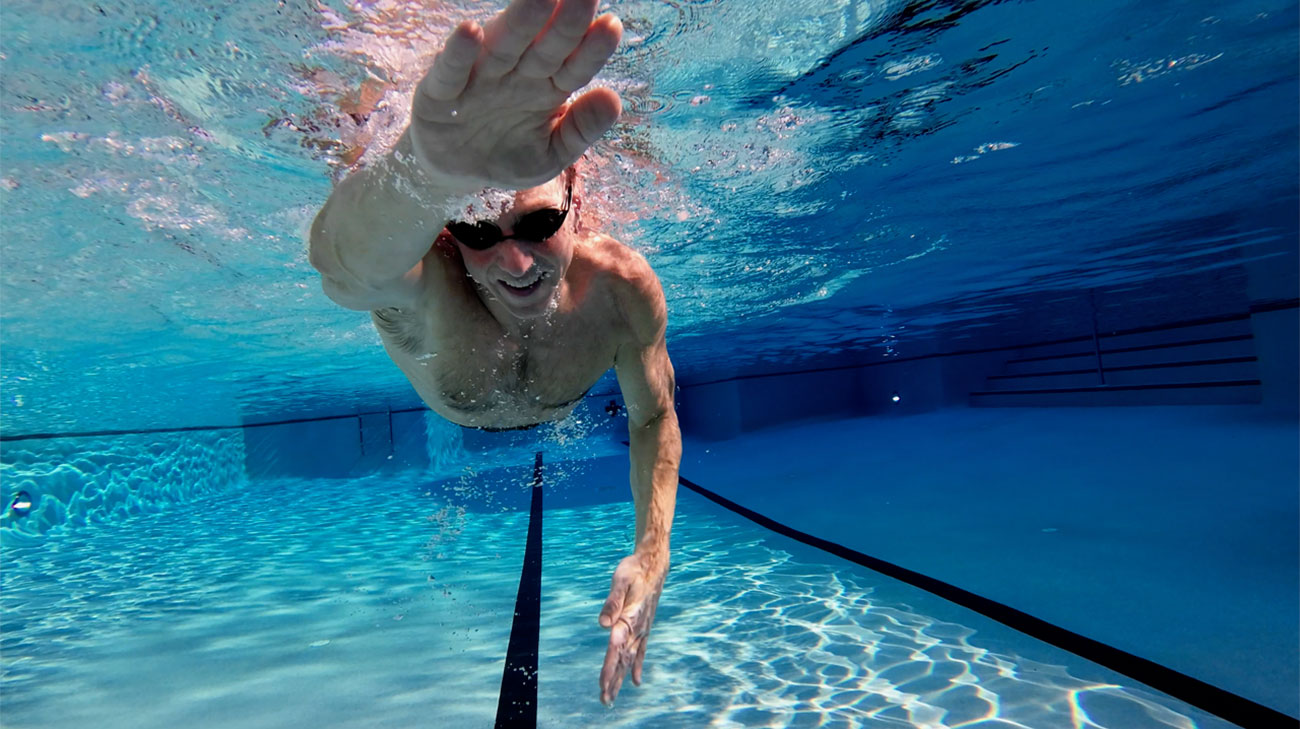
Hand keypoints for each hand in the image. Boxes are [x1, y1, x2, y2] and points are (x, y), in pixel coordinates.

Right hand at [408, 0, 622, 188]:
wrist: (455, 172)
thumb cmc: (509, 154)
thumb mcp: (552, 153)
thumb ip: (581, 129)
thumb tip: (614, 100)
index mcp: (548, 86)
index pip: (575, 64)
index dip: (593, 48)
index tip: (612, 26)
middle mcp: (516, 73)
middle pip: (544, 46)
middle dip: (564, 21)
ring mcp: (479, 78)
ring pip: (503, 47)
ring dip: (520, 23)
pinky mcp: (440, 91)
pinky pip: (451, 71)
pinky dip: (459, 53)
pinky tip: (470, 31)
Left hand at [597, 551, 666, 705]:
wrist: (654, 564)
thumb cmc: (634, 570)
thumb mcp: (620, 580)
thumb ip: (612, 602)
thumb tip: (603, 623)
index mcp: (629, 619)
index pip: (616, 648)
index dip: (609, 667)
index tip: (602, 684)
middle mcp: (636, 628)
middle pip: (622, 660)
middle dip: (613, 681)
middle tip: (605, 701)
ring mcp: (642, 629)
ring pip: (629, 659)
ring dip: (620, 678)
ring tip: (611, 697)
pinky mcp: (643, 627)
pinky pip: (640, 651)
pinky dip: (636, 666)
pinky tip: (635, 681)